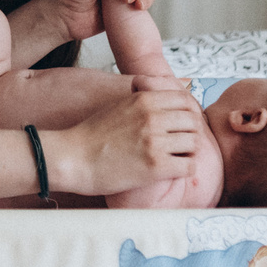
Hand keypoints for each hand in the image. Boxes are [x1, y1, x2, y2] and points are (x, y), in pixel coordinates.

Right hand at [45, 75, 201, 194]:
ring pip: (194, 143)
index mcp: (144, 99)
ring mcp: (155, 141)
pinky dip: (184, 169)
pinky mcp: (155, 166)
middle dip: (190, 133)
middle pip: (193, 121)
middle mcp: (152, 117)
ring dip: (188, 152)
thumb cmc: (91, 135)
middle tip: (180, 144)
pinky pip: (189, 166)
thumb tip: (162, 95)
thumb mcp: (119, 105)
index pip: (185, 99)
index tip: (182, 124)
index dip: (187, 112)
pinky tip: (171, 170)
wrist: (72, 158)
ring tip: (175, 157)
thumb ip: (142, 99)